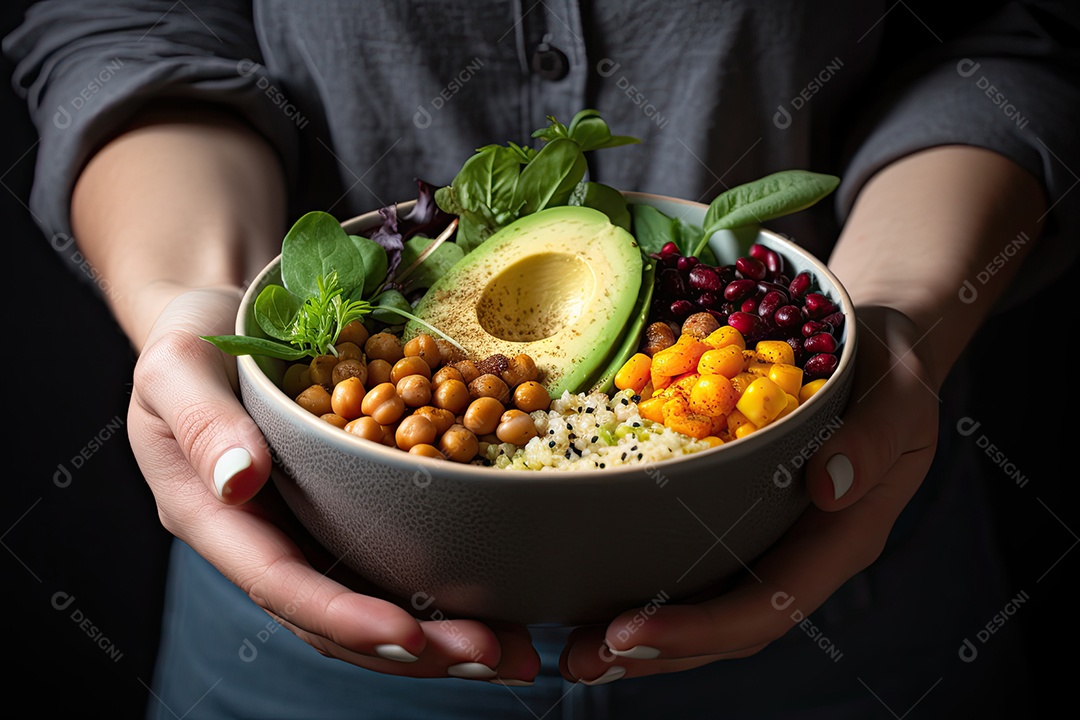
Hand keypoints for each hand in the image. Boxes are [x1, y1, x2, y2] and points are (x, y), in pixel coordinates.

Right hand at [128, 286, 540, 682]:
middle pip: (337, 614)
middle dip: (414, 646)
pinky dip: (445, 584)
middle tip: (493, 655)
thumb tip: (238, 482)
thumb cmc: (192, 335)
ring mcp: (308, 528)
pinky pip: (394, 555)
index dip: (345, 617)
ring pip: (373, 598)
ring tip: (513, 649)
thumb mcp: (178, 367)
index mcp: (216, 516)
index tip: (411, 636)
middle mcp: (266, 538)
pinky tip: (499, 592)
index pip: (281, 584)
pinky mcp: (346, 507)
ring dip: (442, 633)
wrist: (225, 316)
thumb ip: (202, 423)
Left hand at [559, 306, 938, 682]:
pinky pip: (687, 557)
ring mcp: (764, 537)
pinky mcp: (733, 512)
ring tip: (571, 649)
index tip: (630, 633)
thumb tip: (830, 486)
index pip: (768, 606)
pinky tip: (588, 586)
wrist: (870, 344)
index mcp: (839, 540)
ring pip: (701, 603)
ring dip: (636, 634)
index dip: (700, 629)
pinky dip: (638, 579)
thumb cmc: (888, 366)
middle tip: (578, 659)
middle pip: (725, 625)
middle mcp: (797, 552)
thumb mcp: (899, 393)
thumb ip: (874, 438)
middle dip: (653, 651)